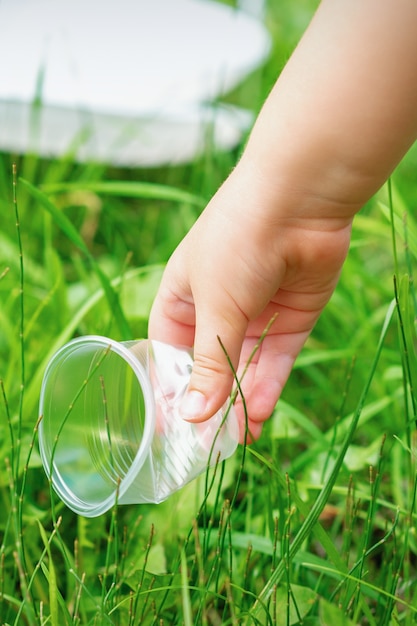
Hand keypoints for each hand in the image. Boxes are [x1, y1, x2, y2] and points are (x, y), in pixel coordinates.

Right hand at [148, 165, 352, 440]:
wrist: (298, 200)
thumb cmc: (236, 242)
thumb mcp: (214, 306)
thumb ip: (208, 364)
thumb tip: (193, 416)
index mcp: (182, 298)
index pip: (170, 353)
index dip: (173, 389)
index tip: (175, 428)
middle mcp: (218, 308)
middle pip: (211, 366)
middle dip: (214, 402)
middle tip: (213, 444)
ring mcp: (256, 313)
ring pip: (247, 368)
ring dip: (244, 402)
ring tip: (242, 438)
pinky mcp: (291, 317)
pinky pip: (277, 359)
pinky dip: (269, 385)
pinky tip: (262, 413)